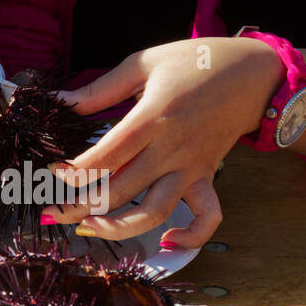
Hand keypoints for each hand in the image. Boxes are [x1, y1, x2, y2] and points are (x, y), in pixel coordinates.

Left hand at [41, 37, 284, 248]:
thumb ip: (99, 88)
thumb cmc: (194, 62)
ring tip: (89, 228)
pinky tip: (168, 243)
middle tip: (53, 210)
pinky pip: (207, 216)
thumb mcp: (143, 63)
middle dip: (80, 206)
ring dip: (119, 228)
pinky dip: (192, 237)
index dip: (74, 171)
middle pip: (121, 190)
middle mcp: (172, 148)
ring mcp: (191, 167)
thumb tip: (58, 100)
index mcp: (153, 117)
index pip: (106, 156)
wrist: (252, 73)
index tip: (54, 172)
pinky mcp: (206, 176)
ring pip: (155, 212)